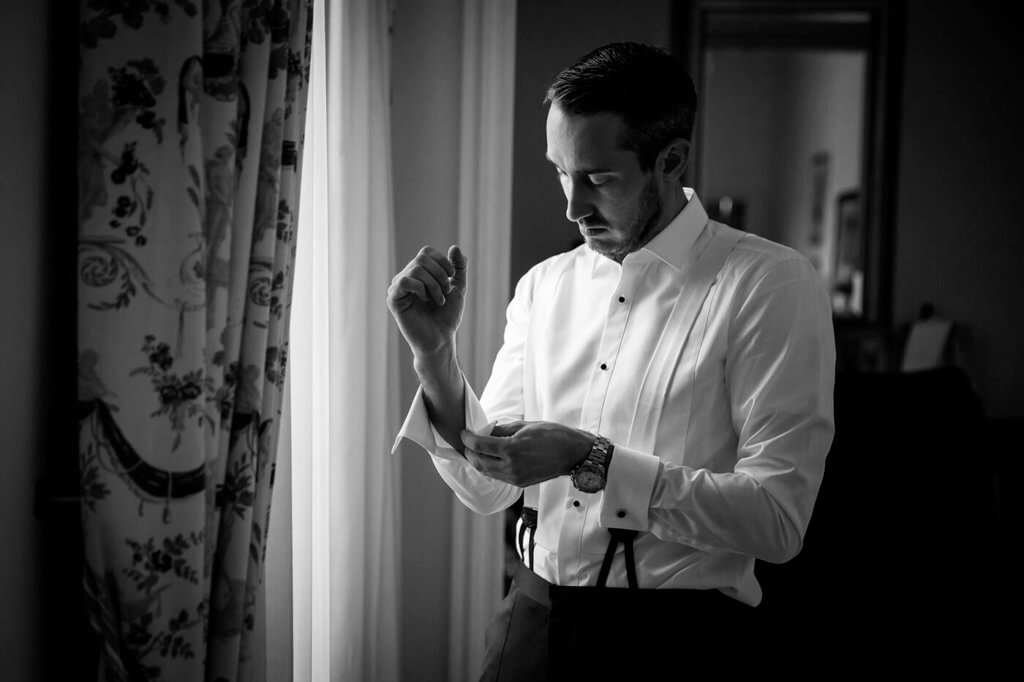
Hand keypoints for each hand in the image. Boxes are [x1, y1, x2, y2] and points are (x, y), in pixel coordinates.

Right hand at [387, 245, 466, 355]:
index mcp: (418, 273)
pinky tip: (425, 300)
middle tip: (445, 293)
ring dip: (434, 284)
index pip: (426, 252)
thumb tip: (454, 247)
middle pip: (422, 258)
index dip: (442, 262)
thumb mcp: (458, 288)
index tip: (451, 278)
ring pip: (415, 269)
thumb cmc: (447, 316)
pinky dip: (421, 288)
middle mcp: (405, 277)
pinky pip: (404, 281)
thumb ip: (459, 267)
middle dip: (440, 275)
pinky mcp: (393, 299)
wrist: (441, 339)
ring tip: (438, 300)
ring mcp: (397, 288)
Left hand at [460, 421, 594, 486]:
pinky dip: (490, 468)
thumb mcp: (525, 426)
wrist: (572, 454)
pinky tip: (490, 459)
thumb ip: (502, 430)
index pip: (480, 445)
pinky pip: (498, 476)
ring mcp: (515, 478)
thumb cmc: (552, 435)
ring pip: (487, 472)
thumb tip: (486, 431)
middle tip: (465, 443)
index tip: (463, 433)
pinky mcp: (520, 483)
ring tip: (474, 451)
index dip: (468, 439)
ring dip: (477, 462)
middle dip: (468, 453)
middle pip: (479, 462)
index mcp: (511, 449)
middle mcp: (511, 467)